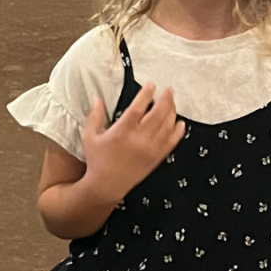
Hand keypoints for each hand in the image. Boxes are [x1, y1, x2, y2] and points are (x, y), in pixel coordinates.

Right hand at [79, 84, 185, 201]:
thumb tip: (98, 99)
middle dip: (166, 99)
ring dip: (172, 111)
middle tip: (168, 90)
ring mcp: (150, 149)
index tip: (151, 85)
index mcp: (122, 131)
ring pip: (167, 125)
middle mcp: (139, 139)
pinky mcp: (156, 158)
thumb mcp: (89, 136)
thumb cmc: (97, 160)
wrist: (106, 186)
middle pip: (159, 113)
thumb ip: (94, 116)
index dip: (146, 94)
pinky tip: (180, 123)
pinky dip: (178, 131)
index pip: (139, 107)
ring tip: (172, 102)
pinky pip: (172, 141)